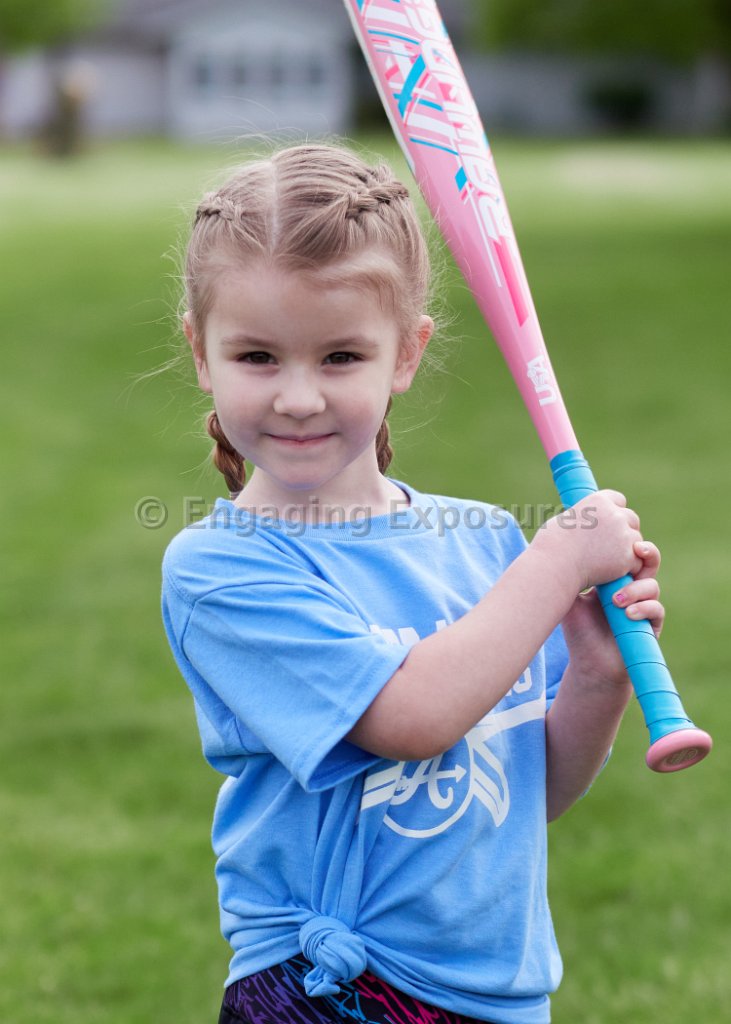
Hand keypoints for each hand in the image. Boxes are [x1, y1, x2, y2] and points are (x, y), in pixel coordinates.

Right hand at [534, 490, 644, 593]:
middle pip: (632, 518)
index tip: (609, 521)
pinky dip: (627, 568)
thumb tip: (583, 520)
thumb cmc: (551, 546)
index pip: (618, 499)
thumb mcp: (564, 520)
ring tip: (607, 561)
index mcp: (598, 501)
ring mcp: (624, 535)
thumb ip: (582, 517)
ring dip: (627, 550)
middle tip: (612, 544)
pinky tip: (612, 572)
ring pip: (636, 541)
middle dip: (625, 530)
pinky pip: (637, 562)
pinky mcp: (628, 557)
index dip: (615, 510)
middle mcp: (615, 515)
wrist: (554, 566)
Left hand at [561, 540, 664, 686]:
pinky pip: (656, 610)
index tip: (619, 534)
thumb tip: (557, 547)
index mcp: (615, 577)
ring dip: (635, 589)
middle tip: (636, 550)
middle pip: (648, 561)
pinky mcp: (652, 625)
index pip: (625, 554)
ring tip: (615, 600)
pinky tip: (627, 613)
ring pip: (651, 585)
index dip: (626, 543)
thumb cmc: (578, 629)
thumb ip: (570, 576)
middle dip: (646, 553)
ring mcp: (645, 605)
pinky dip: (643, 608)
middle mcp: (633, 587)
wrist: (589, 663)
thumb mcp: (570, 599)